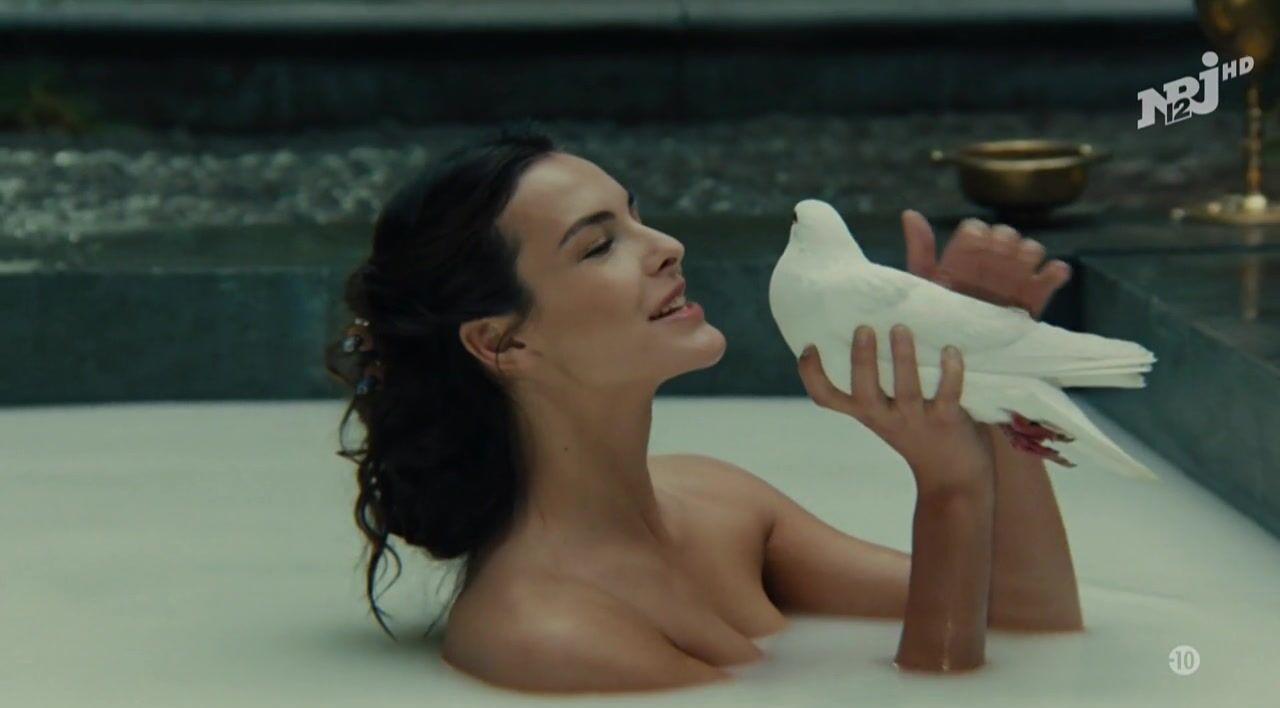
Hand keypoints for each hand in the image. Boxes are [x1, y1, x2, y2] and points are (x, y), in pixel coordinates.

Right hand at [797, 324, 994, 495]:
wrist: (955, 476)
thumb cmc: (920, 430)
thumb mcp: (891, 410)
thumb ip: (883, 380)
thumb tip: (885, 320)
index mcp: (867, 412)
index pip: (827, 398)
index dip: (812, 375)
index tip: (809, 347)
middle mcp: (886, 418)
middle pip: (864, 394)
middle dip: (862, 360)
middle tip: (863, 328)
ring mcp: (916, 421)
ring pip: (906, 391)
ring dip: (903, 359)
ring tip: (901, 328)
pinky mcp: (947, 422)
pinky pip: (948, 395)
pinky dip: (950, 372)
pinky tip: (950, 349)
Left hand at [901, 210, 1071, 319]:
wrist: (965, 352)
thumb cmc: (941, 315)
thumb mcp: (926, 283)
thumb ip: (921, 250)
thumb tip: (909, 214)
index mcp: (965, 255)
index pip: (976, 228)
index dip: (976, 236)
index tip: (972, 251)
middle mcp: (992, 260)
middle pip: (1006, 232)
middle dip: (1002, 243)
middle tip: (994, 264)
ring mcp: (1016, 275)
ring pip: (1032, 247)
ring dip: (1026, 254)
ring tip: (1014, 275)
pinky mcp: (1037, 293)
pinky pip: (1055, 272)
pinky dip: (1055, 271)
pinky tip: (1044, 278)